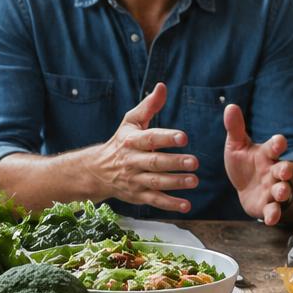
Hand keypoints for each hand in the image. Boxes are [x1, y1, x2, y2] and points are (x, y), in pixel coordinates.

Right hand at [90, 83, 196, 212]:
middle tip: (195, 162)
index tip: (183, 137)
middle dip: (175, 163)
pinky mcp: (137, 196)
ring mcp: (134, 180)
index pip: (150, 138)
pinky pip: (154, 201)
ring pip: (156, 182)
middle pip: (155, 163)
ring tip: (194, 181)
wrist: (98, 170)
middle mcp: (132, 161)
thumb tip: (162, 87)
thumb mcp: (131, 121)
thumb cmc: (121, 142)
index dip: (167, 138)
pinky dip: (170, 204)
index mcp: (132, 141)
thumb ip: (149, 106)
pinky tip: (186, 205)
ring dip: (175, 183)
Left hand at [222, 103, 292, 225]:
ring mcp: (272, 190)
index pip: (275, 146)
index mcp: (267, 154)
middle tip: (285, 170)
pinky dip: (273, 214)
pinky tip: (271, 218)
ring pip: (282, 190)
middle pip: (284, 170)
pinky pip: (273, 211)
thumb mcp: (237, 145)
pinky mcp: (267, 206)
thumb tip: (230, 106)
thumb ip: (235, 128)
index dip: (277, 144)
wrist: (245, 187)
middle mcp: (273, 171)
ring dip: (283, 191)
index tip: (278, 142)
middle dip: (286, 170)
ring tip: (281, 192)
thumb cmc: (244, 163)